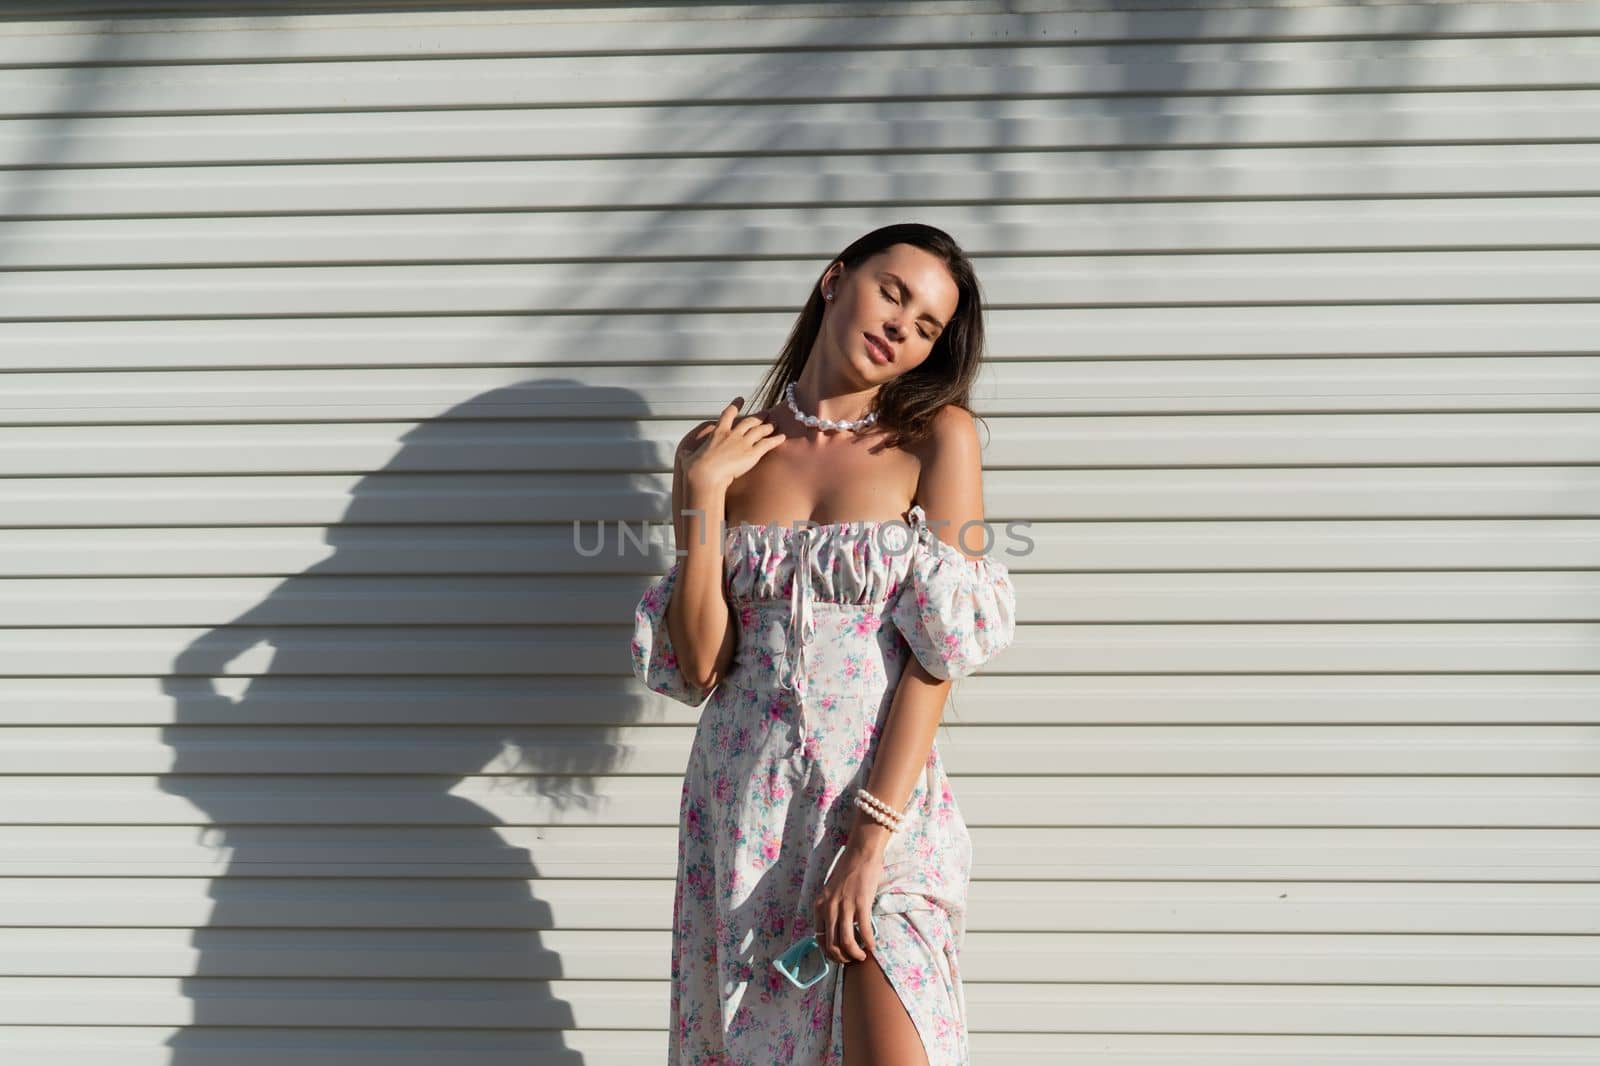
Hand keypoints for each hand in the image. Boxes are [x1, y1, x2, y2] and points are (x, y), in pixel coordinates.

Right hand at [679, 396, 784, 494]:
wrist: (706, 475)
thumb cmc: (695, 469)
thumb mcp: (687, 457)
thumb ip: (688, 453)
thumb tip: (684, 453)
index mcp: (718, 432)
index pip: (728, 414)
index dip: (736, 405)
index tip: (741, 399)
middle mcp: (732, 434)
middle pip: (749, 421)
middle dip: (759, 416)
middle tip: (765, 412)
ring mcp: (743, 443)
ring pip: (760, 430)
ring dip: (768, 426)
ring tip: (775, 423)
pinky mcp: (752, 453)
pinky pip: (767, 444)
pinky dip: (776, 440)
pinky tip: (782, 437)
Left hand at [813, 843, 883, 964]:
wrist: (860, 853)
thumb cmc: (848, 871)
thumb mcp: (831, 892)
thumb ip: (830, 909)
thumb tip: (837, 931)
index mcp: (819, 905)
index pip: (819, 938)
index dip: (829, 953)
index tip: (839, 957)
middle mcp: (829, 907)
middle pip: (831, 944)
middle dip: (842, 958)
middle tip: (851, 960)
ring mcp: (844, 906)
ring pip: (846, 942)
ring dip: (855, 954)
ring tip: (862, 956)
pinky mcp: (861, 903)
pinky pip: (864, 930)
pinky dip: (869, 942)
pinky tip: (872, 945)